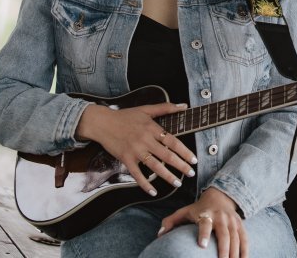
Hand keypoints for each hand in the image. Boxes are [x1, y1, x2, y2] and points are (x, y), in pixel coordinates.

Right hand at [75, 102, 196, 195]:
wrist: (103, 122)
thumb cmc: (125, 116)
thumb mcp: (146, 109)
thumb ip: (166, 107)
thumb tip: (184, 105)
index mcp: (152, 128)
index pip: (172, 141)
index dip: (184, 151)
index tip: (194, 159)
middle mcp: (145, 140)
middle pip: (166, 155)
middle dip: (181, 166)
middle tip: (191, 173)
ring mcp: (135, 151)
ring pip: (154, 166)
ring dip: (167, 176)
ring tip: (177, 183)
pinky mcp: (125, 159)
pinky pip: (137, 174)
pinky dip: (145, 184)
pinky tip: (153, 191)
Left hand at [157, 187, 247, 257]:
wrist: (220, 196)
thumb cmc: (198, 208)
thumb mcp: (184, 211)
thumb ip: (171, 222)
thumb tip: (159, 234)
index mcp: (206, 214)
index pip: (205, 223)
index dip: (204, 234)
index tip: (201, 246)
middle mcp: (221, 217)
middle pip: (224, 234)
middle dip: (224, 250)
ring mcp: (232, 221)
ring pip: (236, 238)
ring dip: (235, 253)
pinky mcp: (240, 225)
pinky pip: (245, 239)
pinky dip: (245, 251)